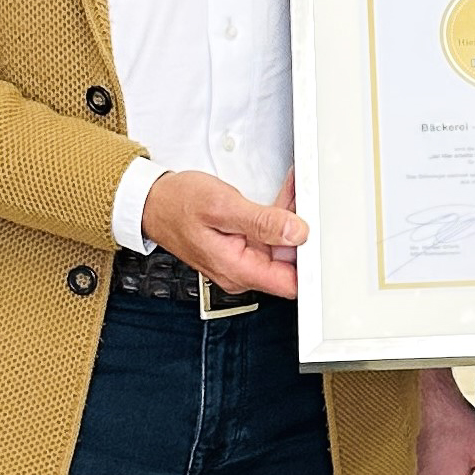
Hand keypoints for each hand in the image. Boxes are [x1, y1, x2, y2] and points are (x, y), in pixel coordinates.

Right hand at [140, 170, 305, 298]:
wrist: (152, 202)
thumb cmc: (178, 204)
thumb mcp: (222, 207)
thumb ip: (261, 221)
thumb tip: (296, 232)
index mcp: (237, 268)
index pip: (289, 283)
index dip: (310, 263)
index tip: (322, 238)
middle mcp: (241, 270)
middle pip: (289, 262)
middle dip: (302, 232)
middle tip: (308, 201)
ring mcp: (241, 259)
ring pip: (281, 245)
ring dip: (291, 219)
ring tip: (296, 191)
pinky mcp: (240, 247)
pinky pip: (268, 236)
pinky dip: (278, 216)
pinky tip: (283, 196)